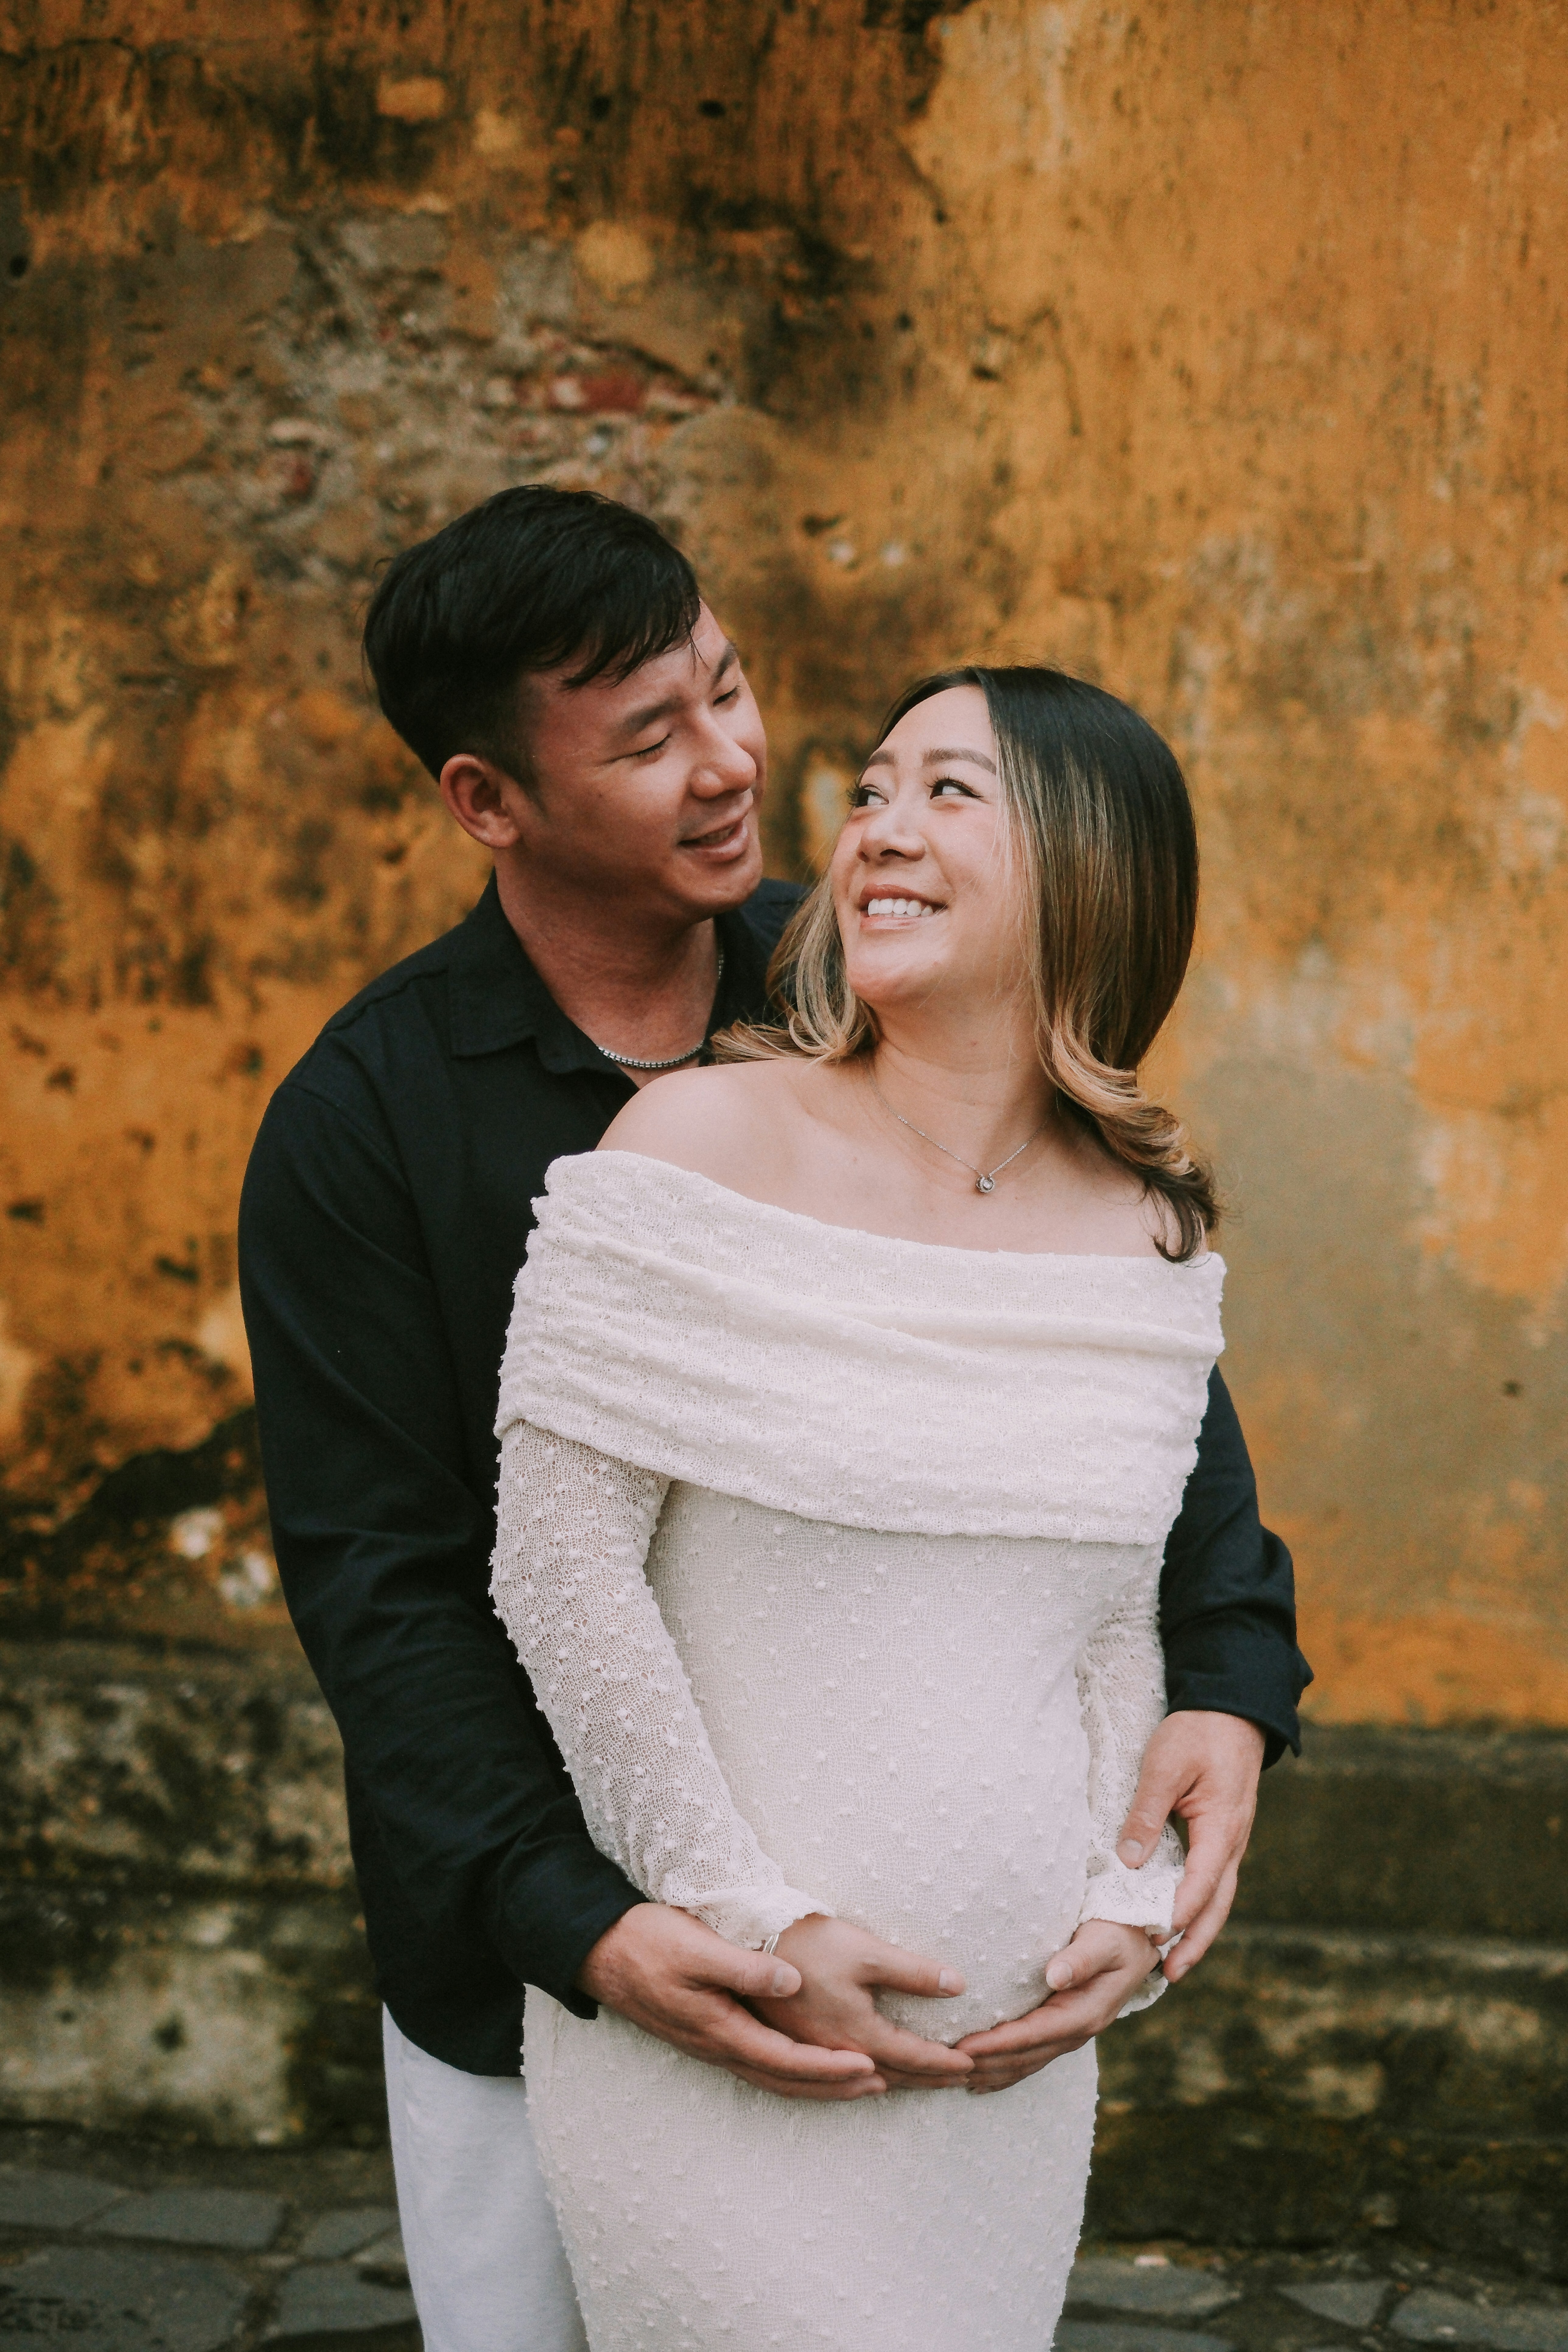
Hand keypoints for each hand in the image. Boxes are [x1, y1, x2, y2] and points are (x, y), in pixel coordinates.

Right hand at [577, 1903, 882, 2100]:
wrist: (599, 1952)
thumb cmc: (648, 1942)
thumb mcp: (697, 1946)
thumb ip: (744, 1967)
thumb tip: (791, 1980)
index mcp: (721, 2027)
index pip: (787, 2059)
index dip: (830, 2067)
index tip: (872, 2067)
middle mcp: (718, 2045)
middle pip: (785, 2080)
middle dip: (834, 2087)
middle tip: (880, 2085)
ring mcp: (710, 2044)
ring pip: (772, 2078)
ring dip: (815, 2084)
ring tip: (855, 2081)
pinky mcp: (706, 2033)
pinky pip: (757, 2066)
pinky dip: (789, 2074)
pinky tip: (802, 2067)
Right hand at [751, 1916, 973, 2091]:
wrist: (754, 1941)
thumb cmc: (812, 1941)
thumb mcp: (868, 1952)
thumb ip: (913, 1973)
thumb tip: (958, 1984)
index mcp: (857, 2033)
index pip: (912, 2057)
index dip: (943, 2063)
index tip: (970, 2065)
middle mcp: (836, 2053)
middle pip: (892, 2076)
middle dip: (928, 2080)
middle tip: (959, 2081)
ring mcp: (812, 2053)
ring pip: (862, 2083)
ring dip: (898, 2084)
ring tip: (923, 2085)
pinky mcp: (795, 2044)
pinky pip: (834, 2081)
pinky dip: (860, 2085)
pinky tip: (866, 2081)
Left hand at [953, 1921, 1158, 2092]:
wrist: (1139, 1940)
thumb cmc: (1118, 1933)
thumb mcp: (1105, 1941)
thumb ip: (1081, 1959)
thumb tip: (1054, 1975)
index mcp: (1085, 2013)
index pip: (1032, 2035)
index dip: (997, 2044)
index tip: (963, 2047)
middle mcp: (1077, 2031)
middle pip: (1025, 2057)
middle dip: (985, 2063)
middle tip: (944, 2065)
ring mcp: (1071, 2034)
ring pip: (1025, 2063)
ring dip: (991, 2071)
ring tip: (952, 2075)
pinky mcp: (1063, 2029)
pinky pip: (1031, 2058)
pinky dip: (1005, 2071)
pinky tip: (980, 2080)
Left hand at [1115, 1708, 1265, 1980]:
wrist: (1231, 1709)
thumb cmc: (1197, 1732)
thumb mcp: (1165, 1764)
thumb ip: (1147, 1812)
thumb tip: (1129, 1861)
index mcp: (1222, 1827)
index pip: (1202, 1881)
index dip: (1180, 1911)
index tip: (1158, 1938)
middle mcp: (1232, 1841)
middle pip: (1217, 1903)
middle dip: (1196, 1940)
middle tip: (1171, 1974)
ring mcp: (1230, 1840)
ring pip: (1218, 1896)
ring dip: (1198, 1929)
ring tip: (1173, 1963)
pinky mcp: (1221, 1834)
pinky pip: (1213, 1879)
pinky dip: (1198, 1905)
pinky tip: (1178, 1920)